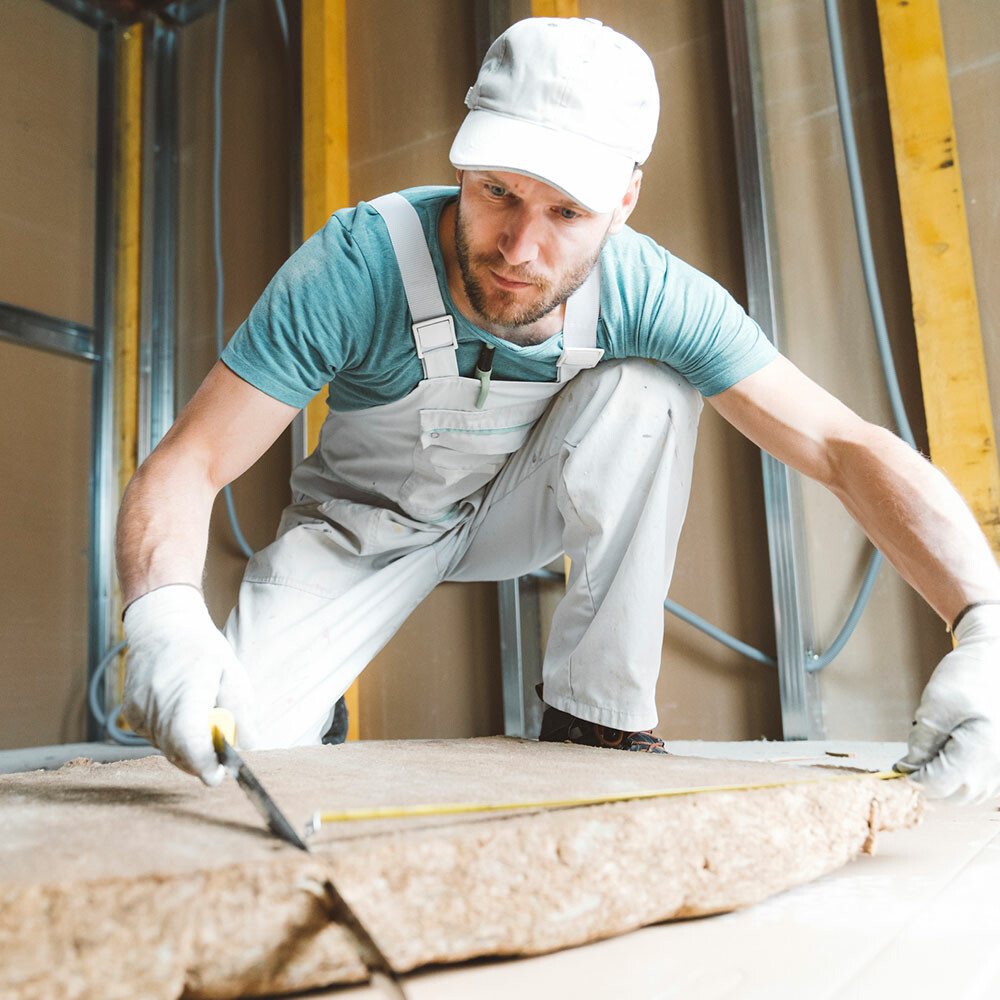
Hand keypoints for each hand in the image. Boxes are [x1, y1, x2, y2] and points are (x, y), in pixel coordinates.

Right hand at [122, 584, 258, 784]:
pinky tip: (182, 714)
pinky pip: (155, 739)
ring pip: (166, 749)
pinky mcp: (130, 715)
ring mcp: (139, 710)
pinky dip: (172, 737)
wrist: (161, 625)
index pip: (189, 739)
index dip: (203, 762)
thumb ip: (242, 712)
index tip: (217, 775)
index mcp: (188, 689)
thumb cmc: (201, 648)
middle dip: (201, 759)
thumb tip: (252, 746)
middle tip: (219, 753)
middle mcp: (158, 702)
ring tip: (200, 716)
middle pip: (178, 752)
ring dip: (187, 746)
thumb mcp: (232, 674)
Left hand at [895, 605, 999, 803]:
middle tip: (907, 763)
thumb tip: (910, 768)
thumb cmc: (969, 677)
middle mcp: (995, 767)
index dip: (911, 781)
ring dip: (939, 782)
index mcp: (980, 752)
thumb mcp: (935, 705)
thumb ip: (922, 741)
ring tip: (927, 755)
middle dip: (924, 782)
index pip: (936, 785)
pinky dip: (953, 778)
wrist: (996, 661)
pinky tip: (942, 758)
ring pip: (961, 793)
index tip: (895, 770)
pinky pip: (973, 784)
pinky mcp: (998, 765)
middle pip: (949, 795)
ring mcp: (999, 769)